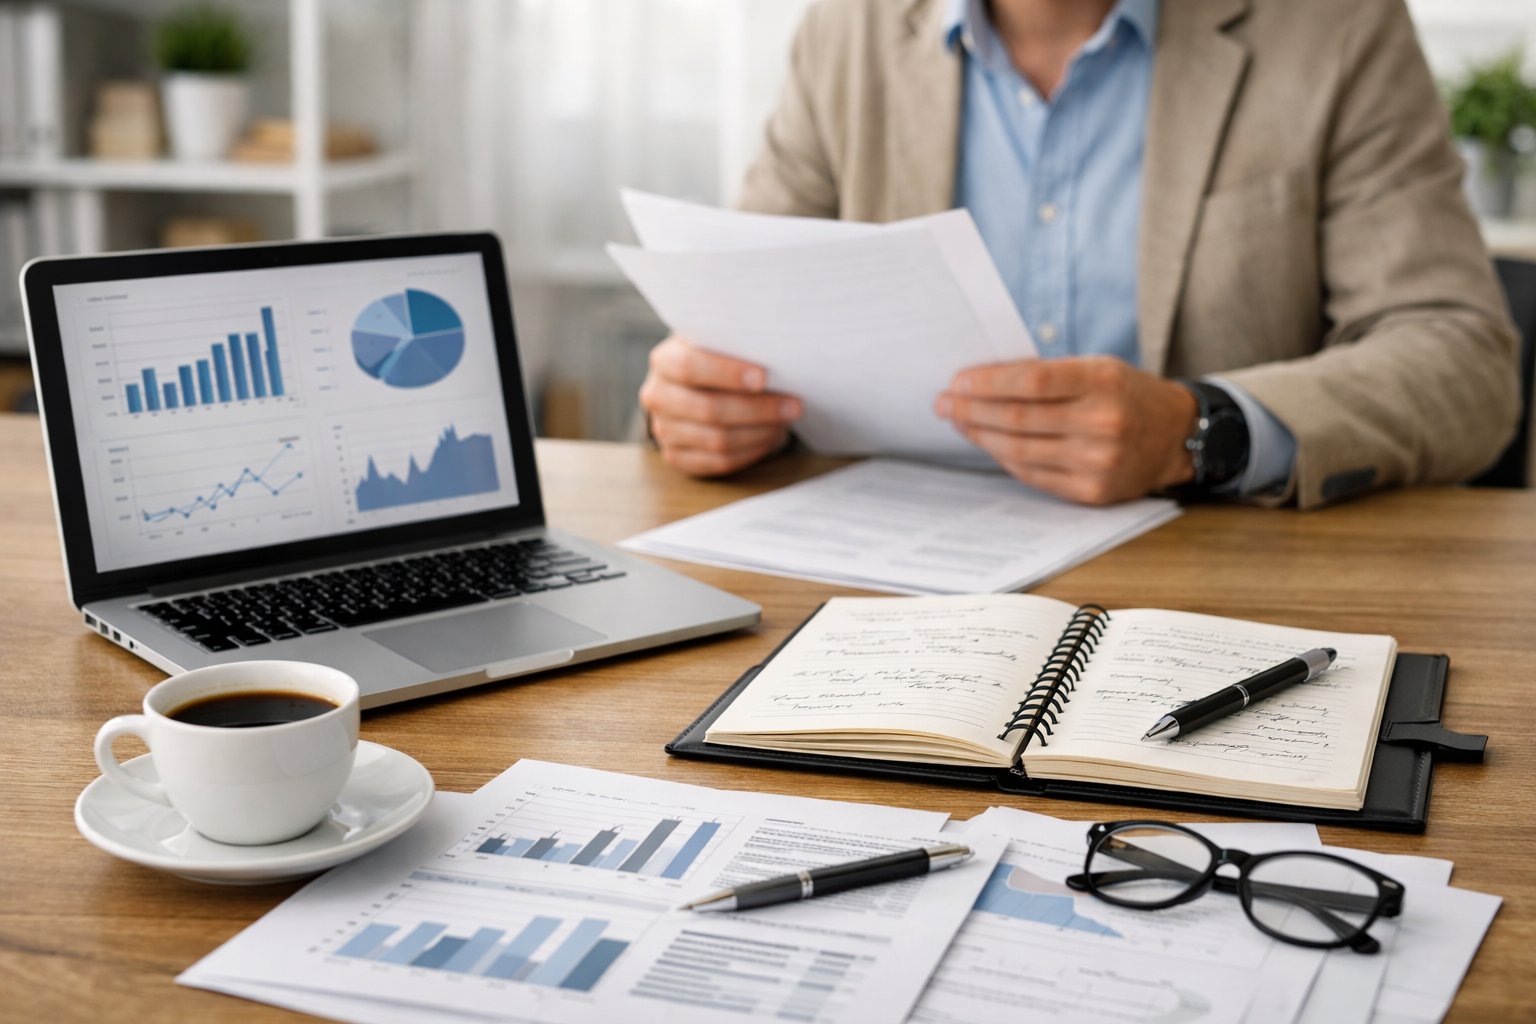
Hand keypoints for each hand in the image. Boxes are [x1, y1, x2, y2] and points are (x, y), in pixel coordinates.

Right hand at [638, 335, 802, 476]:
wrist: (698, 384)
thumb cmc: (718, 358)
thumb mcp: (721, 342)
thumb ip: (737, 344)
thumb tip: (778, 355)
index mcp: (664, 360)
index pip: (689, 367)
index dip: (727, 374)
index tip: (763, 378)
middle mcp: (657, 396)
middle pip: (708, 409)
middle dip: (757, 409)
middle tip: (794, 405)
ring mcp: (664, 430)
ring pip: (717, 440)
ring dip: (759, 432)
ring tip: (785, 421)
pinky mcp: (676, 456)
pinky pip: (719, 462)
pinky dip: (750, 452)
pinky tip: (769, 438)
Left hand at [935, 356, 1198, 504]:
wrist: (1176, 436)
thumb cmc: (1127, 394)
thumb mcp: (1097, 368)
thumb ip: (1048, 374)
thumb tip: (982, 381)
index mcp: (1103, 382)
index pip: (1032, 381)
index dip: (987, 382)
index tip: (957, 381)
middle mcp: (1102, 424)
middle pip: (1018, 419)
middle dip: (971, 411)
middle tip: (944, 403)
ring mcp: (1097, 462)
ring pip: (1019, 451)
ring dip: (981, 436)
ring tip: (959, 422)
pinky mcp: (1091, 491)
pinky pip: (1033, 475)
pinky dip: (1005, 458)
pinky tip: (989, 444)